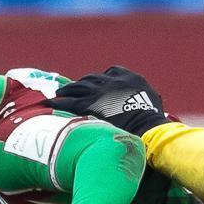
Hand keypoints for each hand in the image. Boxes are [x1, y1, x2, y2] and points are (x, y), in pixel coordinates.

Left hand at [49, 66, 169, 136]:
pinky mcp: (88, 104)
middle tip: (72, 90)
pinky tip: (48, 103)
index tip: (96, 86)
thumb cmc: (154, 124)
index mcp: (130, 78)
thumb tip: (151, 109)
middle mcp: (113, 80)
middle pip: (92, 79)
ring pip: (77, 86)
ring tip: (59, 94)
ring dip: (67, 90)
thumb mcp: (153, 105)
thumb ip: (145, 102)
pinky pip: (68, 101)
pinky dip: (57, 102)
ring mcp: (99, 91)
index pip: (112, 73)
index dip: (102, 81)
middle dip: (82, 84)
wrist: (148, 130)